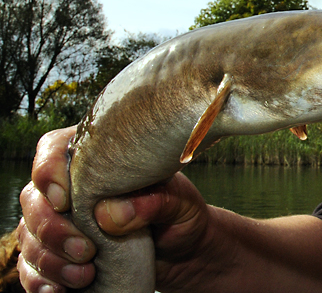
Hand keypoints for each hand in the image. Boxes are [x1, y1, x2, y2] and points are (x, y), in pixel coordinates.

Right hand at [16, 126, 211, 292]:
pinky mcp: (57, 254)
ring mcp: (60, 221)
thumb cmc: (180, 213)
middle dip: (51, 228)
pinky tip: (58, 290)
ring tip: (84, 275)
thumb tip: (112, 212)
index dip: (49, 172)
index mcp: (96, 159)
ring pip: (30, 235)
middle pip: (33, 198)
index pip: (53, 150)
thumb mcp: (180, 201)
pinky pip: (30, 267)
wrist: (184, 250)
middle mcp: (71, 187)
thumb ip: (154, 200)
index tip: (64, 200)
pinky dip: (40, 280)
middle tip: (85, 250)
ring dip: (49, 259)